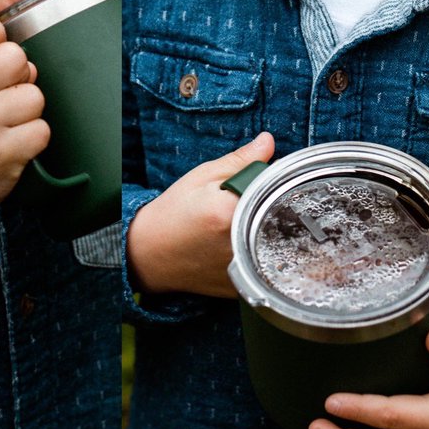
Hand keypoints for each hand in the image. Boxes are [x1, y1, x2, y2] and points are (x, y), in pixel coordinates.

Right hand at [0, 15, 47, 230]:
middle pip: (17, 57)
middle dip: (19, 77)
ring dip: (27, 113)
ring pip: (35, 96)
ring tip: (5, 126)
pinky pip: (42, 130)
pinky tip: (11, 146)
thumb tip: (22, 56)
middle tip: (2, 99)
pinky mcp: (5, 152)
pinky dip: (32, 139)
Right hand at [126, 132, 273, 295]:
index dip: (266, 182)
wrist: (150, 253)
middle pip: (277, 216)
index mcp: (229, 212)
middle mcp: (240, 243)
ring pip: (275, 241)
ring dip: (266, 230)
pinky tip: (235, 246)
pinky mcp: (243, 286)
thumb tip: (268, 142)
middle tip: (240, 205)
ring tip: (236, 225)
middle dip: (268, 205)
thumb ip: (239, 161)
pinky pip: (265, 265)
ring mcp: (243, 269)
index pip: (273, 188)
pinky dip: (258, 253)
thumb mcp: (201, 177)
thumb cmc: (173, 212)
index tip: (253, 183)